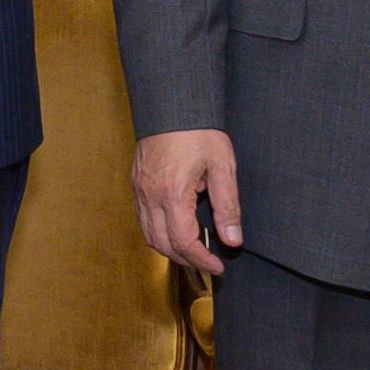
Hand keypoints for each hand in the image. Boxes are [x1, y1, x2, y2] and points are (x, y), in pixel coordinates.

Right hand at [132, 130, 244, 278]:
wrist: (171, 104)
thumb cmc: (198, 131)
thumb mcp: (222, 167)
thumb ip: (227, 206)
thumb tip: (232, 239)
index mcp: (172, 193)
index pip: (184, 242)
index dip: (202, 259)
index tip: (217, 265)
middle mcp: (150, 196)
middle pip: (162, 244)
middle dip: (186, 259)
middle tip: (208, 261)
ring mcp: (139, 190)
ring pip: (148, 235)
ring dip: (170, 248)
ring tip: (193, 249)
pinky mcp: (136, 184)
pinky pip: (143, 219)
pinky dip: (159, 233)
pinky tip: (176, 228)